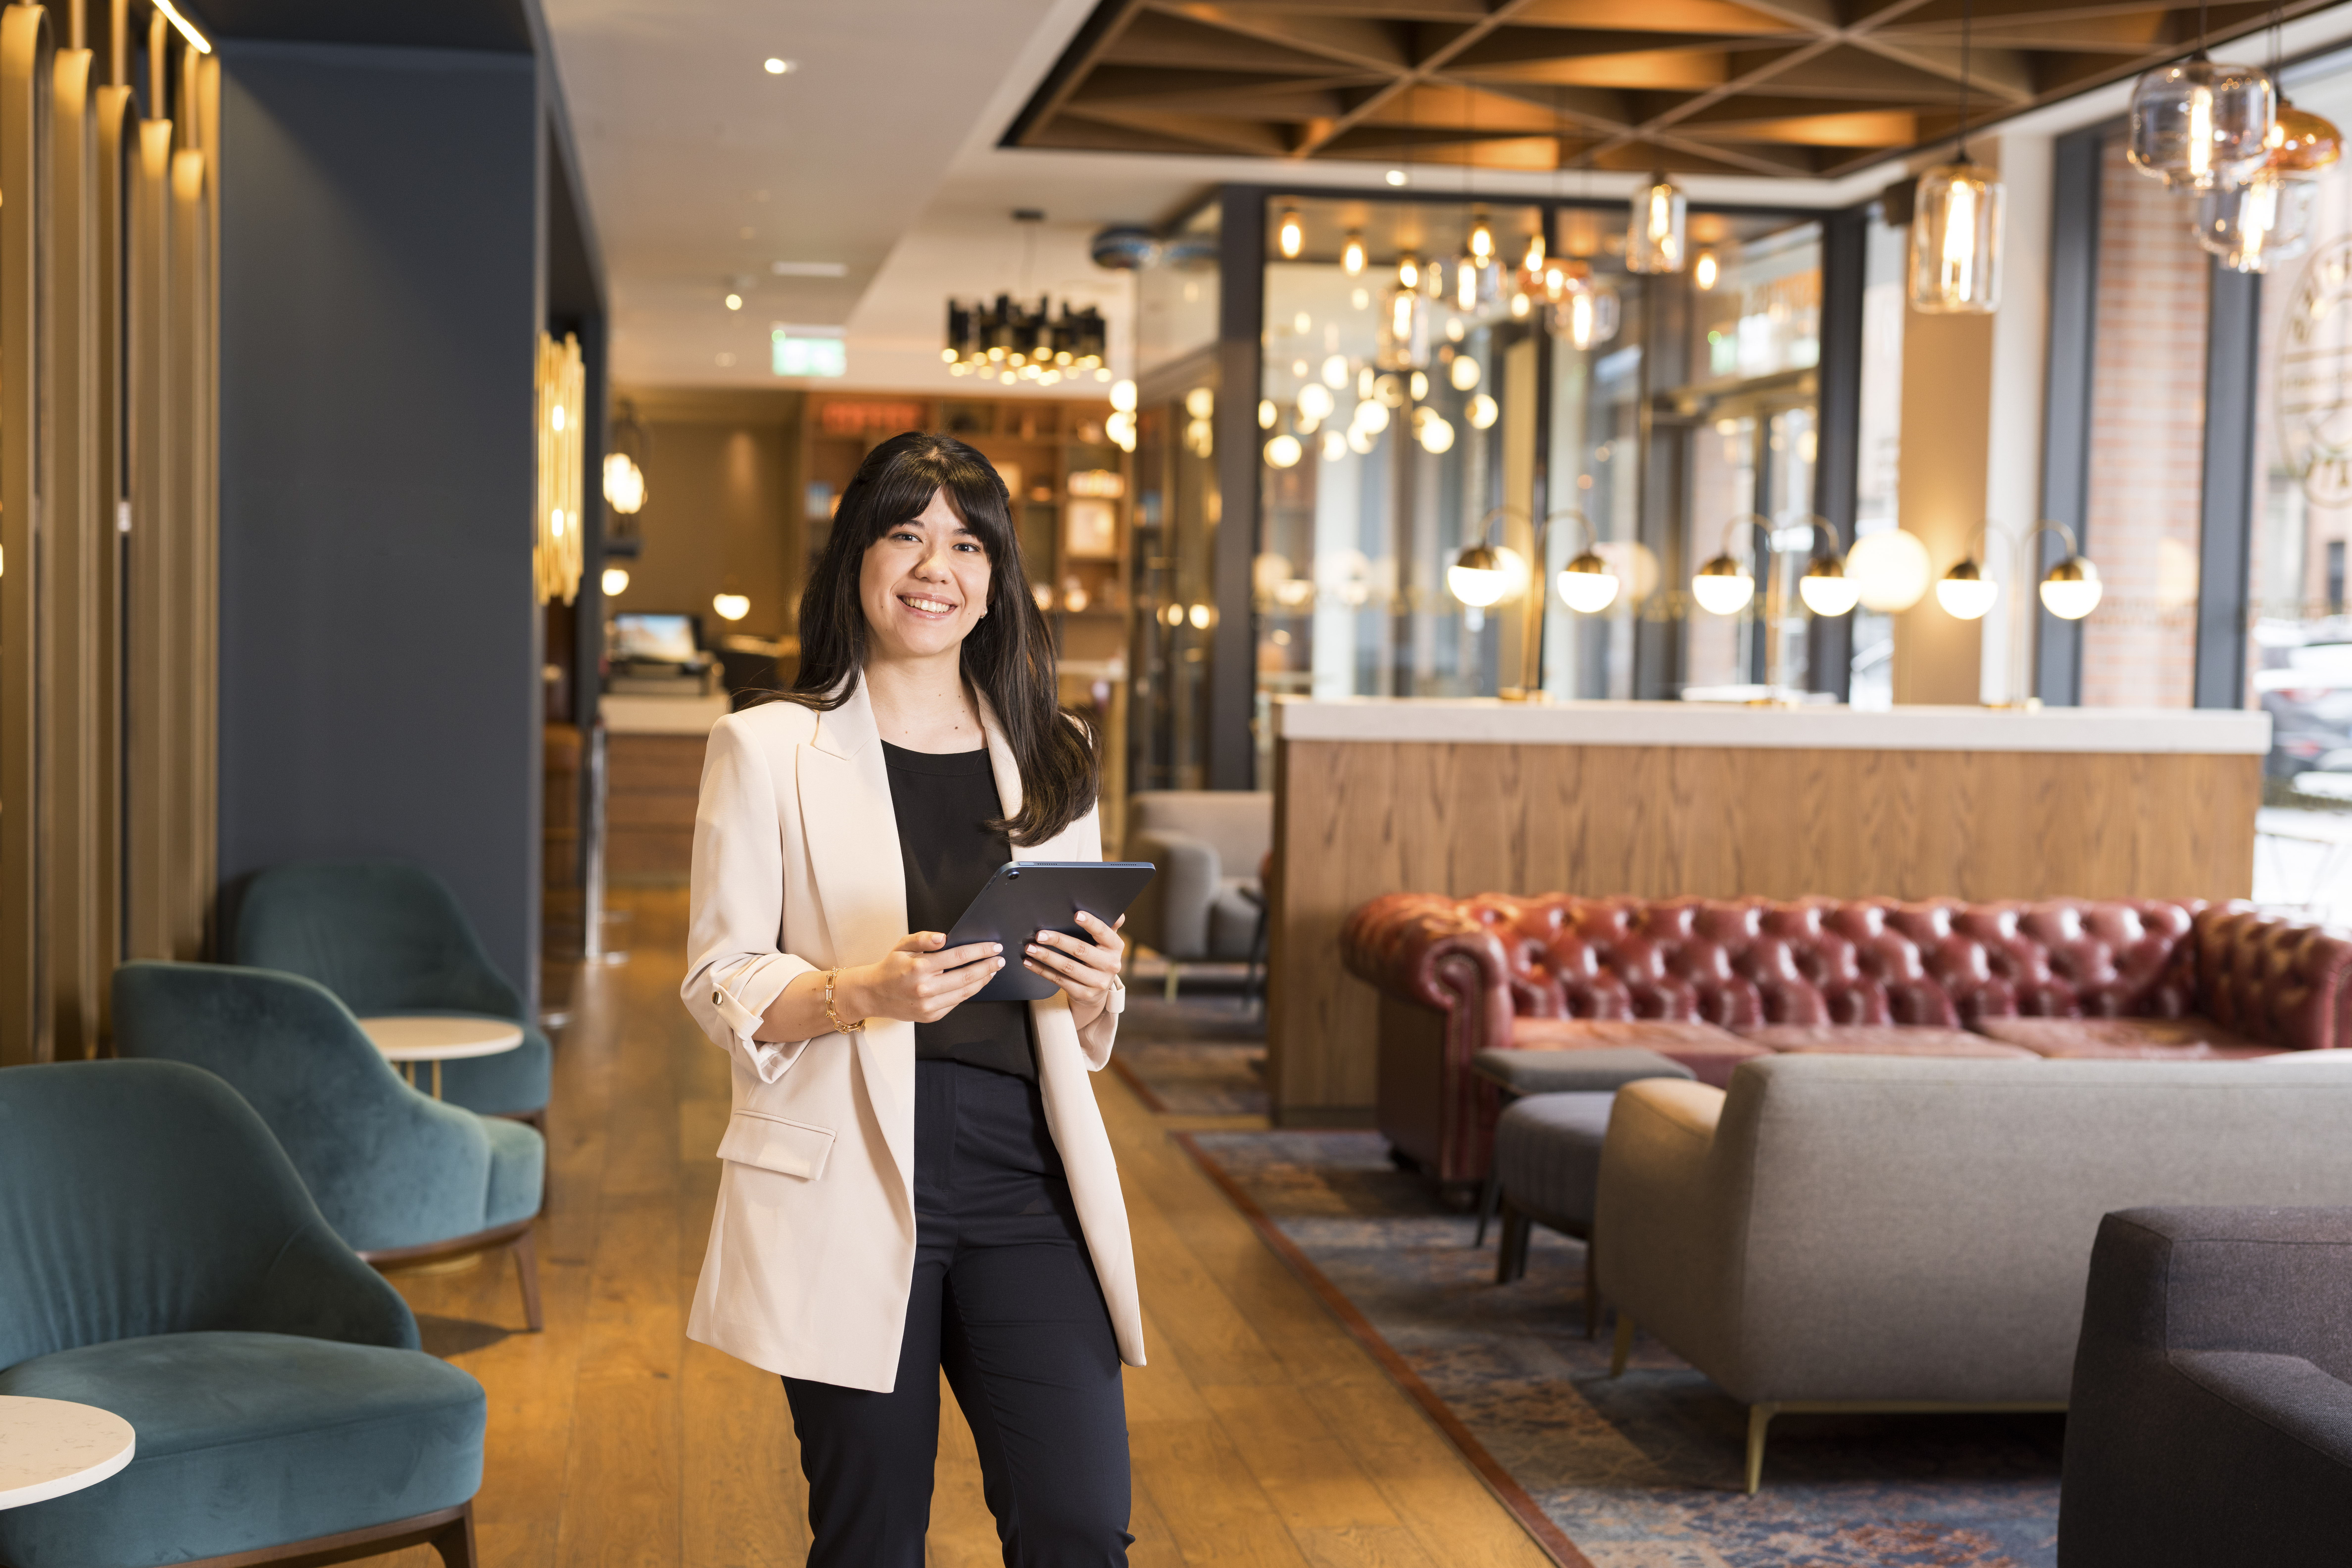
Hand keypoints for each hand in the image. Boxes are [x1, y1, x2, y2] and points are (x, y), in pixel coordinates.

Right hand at [848, 932, 1003, 1024]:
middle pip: (966, 976)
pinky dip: (969, 992)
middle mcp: (925, 988)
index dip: (979, 951)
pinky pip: (956, 1002)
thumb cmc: (890, 968)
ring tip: (992, 971)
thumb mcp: (902, 946)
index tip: (993, 946)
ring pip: (965, 992)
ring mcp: (928, 1005)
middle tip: (1000, 959)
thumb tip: (943, 937)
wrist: (873, 995)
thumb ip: (923, 939)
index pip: (958, 956)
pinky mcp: (930, 1016)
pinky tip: (976, 983)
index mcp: (919, 968)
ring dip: (983, 981)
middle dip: (987, 966)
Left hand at [1022, 912, 1124, 1025]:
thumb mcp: (1106, 942)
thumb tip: (1117, 913)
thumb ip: (1108, 926)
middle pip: (1080, 950)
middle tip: (1039, 934)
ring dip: (1046, 956)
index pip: (1103, 932)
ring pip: (1067, 967)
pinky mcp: (1084, 994)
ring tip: (1030, 948)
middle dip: (1058, 941)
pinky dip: (1042, 971)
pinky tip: (1029, 963)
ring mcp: (1098, 982)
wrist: (1097, 990)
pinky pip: (1059, 980)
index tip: (1076, 914)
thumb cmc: (1098, 956)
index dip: (1091, 923)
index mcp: (1116, 947)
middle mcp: (1111, 965)